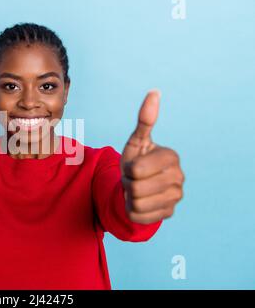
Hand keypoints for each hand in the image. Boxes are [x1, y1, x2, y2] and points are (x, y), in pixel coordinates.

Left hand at [121, 90, 184, 224]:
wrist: (138, 186)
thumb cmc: (136, 161)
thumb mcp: (136, 142)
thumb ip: (145, 120)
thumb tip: (154, 91)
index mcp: (171, 157)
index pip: (135, 170)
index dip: (128, 169)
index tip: (134, 166)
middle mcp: (179, 177)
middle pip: (135, 188)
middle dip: (128, 183)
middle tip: (134, 179)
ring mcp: (176, 198)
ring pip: (137, 203)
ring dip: (129, 197)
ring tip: (136, 190)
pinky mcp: (168, 214)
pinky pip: (138, 216)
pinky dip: (132, 210)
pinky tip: (140, 202)